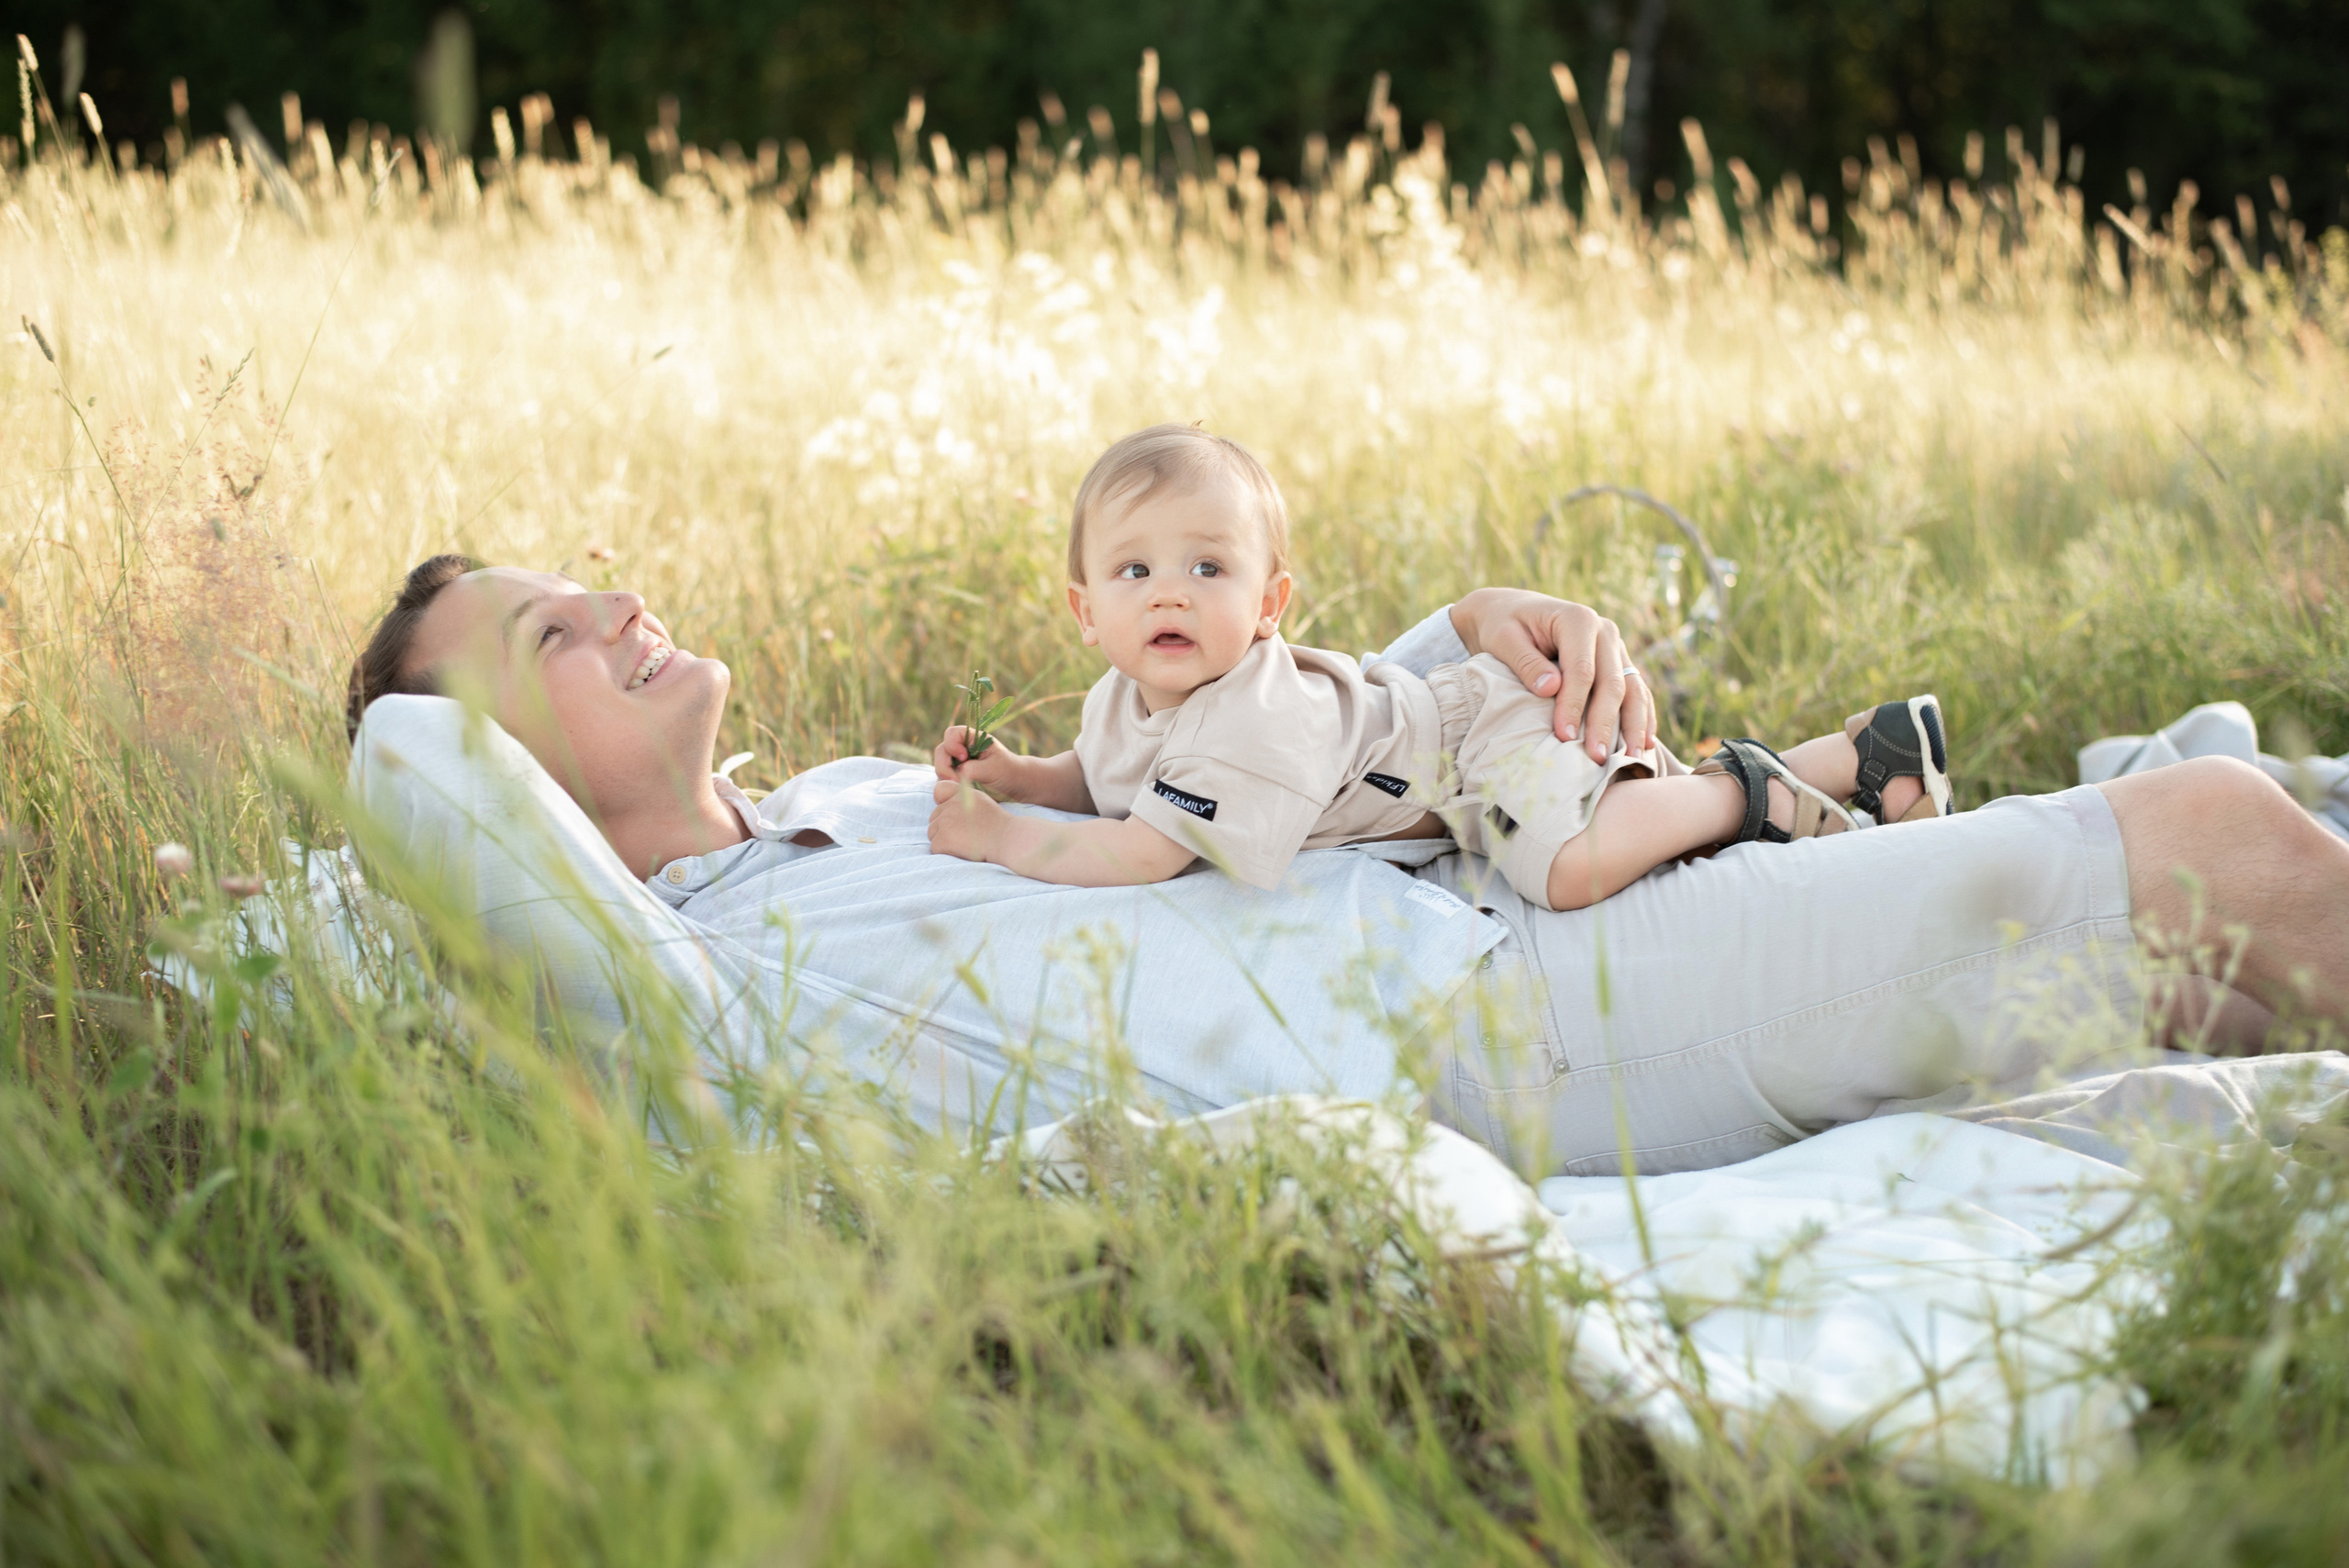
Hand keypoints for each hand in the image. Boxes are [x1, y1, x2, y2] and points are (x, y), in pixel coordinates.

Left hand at [929, 777, 1006, 861]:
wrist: (1007, 840)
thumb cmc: (999, 826)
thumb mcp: (982, 802)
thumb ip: (965, 800)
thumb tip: (948, 807)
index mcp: (961, 794)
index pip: (939, 790)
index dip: (943, 804)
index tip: (953, 816)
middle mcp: (950, 804)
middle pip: (935, 818)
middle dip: (944, 828)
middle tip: (965, 837)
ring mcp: (944, 821)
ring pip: (933, 834)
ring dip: (944, 841)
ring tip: (965, 844)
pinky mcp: (942, 839)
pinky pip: (935, 848)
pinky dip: (945, 852)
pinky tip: (962, 851)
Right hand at [934, 724, 1019, 795]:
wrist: (1015, 787)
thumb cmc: (1008, 772)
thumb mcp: (993, 769)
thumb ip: (973, 769)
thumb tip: (958, 772)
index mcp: (974, 739)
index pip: (952, 734)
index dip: (953, 745)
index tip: (964, 758)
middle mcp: (963, 749)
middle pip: (942, 751)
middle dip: (944, 766)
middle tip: (956, 780)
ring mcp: (958, 763)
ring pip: (941, 766)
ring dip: (946, 777)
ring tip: (960, 787)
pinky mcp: (957, 777)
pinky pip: (944, 779)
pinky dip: (948, 785)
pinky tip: (959, 791)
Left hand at [1449, 587, 1655, 761]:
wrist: (1514, 610)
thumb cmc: (1504, 625)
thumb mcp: (1503, 638)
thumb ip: (1526, 662)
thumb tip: (1551, 689)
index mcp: (1577, 619)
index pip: (1581, 670)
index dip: (1574, 705)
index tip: (1563, 736)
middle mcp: (1604, 631)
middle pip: (1612, 682)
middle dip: (1604, 722)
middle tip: (1597, 758)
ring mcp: (1615, 646)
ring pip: (1633, 688)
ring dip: (1634, 724)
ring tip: (1633, 758)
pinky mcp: (1618, 661)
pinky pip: (1637, 690)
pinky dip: (1643, 716)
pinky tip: (1645, 743)